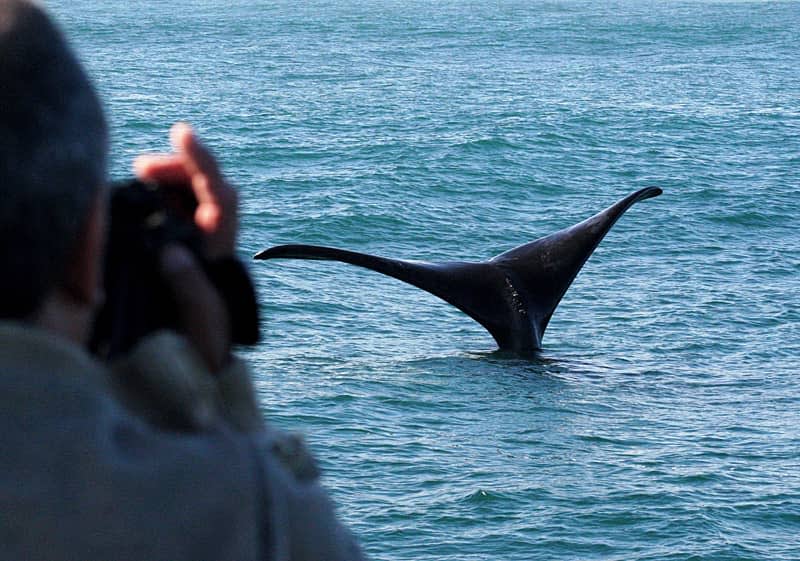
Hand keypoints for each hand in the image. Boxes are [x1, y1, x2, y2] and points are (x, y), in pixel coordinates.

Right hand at [133, 123, 237, 370]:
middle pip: (206, 186)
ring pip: (189, 195)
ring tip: (139, 175)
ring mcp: (194, 243)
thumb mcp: (203, 325)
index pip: (222, 195)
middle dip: (179, 167)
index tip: (183, 133)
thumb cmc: (205, 348)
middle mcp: (212, 241)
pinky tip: (134, 199)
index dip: (204, 162)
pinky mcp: (175, 249)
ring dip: (167, 179)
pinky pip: (171, 211)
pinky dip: (155, 197)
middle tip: (142, 167)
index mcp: (221, 252)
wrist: (197, 367)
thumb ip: (192, 290)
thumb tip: (174, 252)